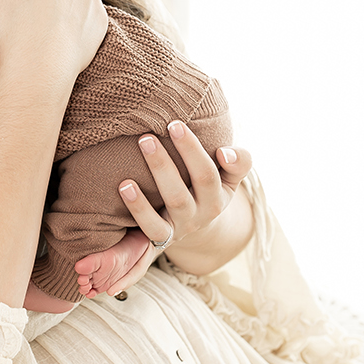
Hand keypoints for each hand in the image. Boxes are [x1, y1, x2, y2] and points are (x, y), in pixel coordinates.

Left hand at [116, 121, 253, 277]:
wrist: (194, 228)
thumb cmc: (206, 189)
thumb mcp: (228, 178)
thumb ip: (239, 161)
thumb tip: (225, 152)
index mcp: (219, 195)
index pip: (210, 171)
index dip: (195, 149)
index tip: (176, 124)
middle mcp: (203, 212)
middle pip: (196, 183)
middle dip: (177, 155)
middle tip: (153, 132)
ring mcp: (182, 226)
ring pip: (175, 201)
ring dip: (159, 172)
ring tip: (143, 146)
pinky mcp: (162, 238)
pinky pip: (151, 227)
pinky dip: (138, 208)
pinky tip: (124, 186)